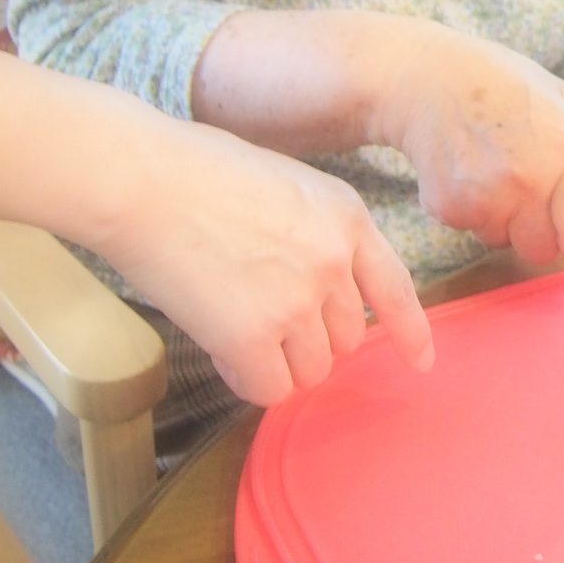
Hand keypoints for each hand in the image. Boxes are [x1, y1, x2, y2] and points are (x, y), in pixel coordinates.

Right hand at [91, 118, 433, 405]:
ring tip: (233, 320)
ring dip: (278, 360)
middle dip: (310, 336)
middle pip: (347, 337)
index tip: (420, 361)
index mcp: (348, 217)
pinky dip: (246, 378)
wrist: (143, 180)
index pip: (395, 288)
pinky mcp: (252, 336)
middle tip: (260, 310)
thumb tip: (317, 289)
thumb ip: (316, 235)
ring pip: (312, 369)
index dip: (409, 330)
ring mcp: (296, 301)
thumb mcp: (287, 186)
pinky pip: (269, 389)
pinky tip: (220, 346)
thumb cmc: (198, 173)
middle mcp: (334, 262)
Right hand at [365, 22, 563, 265]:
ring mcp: (484, 199)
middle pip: (544, 250)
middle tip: (525, 184)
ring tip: (493, 170)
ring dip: (504, 219)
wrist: (426, 77)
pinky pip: (473, 232)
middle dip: (540, 227)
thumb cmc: (503, 84)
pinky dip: (472, 211)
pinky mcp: (448, 209)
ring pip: (507, 243)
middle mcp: (527, 181)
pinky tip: (468, 171)